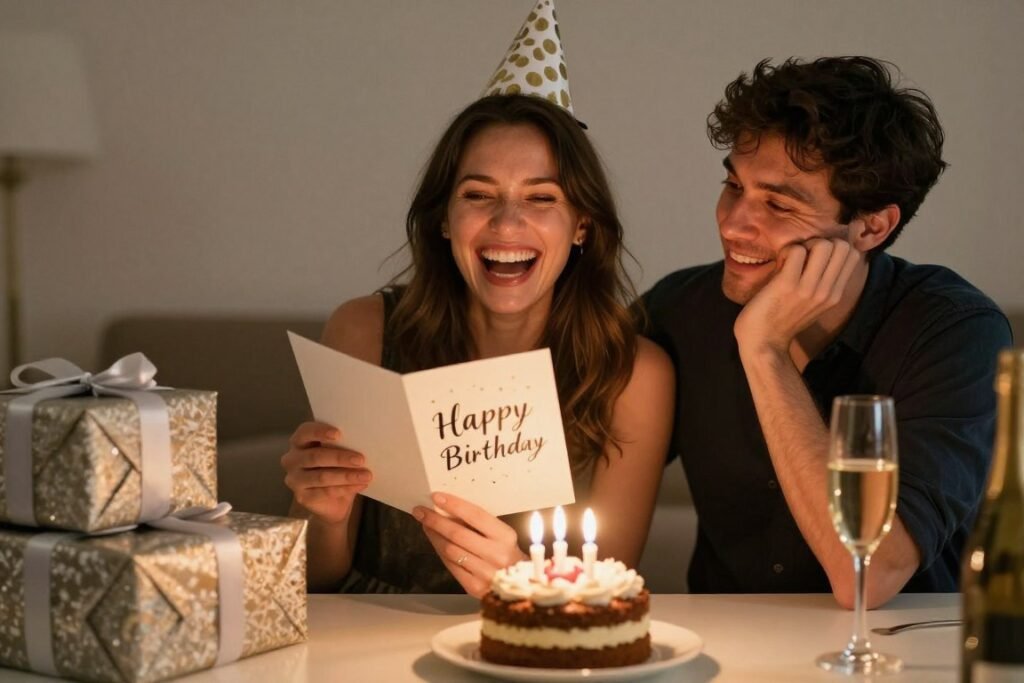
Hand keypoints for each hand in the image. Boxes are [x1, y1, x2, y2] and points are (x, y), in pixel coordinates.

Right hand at [281, 421, 371, 524]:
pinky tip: (360, 485)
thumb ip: (344, 444)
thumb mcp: (339, 452)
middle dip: (339, 457)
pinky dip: (345, 488)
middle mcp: (292, 459)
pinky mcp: (302, 497)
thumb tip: (363, 440)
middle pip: (314, 456)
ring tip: (366, 475)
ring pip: (322, 476)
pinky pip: (325, 492)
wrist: (333, 500)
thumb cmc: (336, 467)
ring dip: (346, 475)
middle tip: (361, 459)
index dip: (320, 431)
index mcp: (299, 442)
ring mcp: (295, 479)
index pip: (305, 432)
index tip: (338, 434)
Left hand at [414, 493, 525, 597]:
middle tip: (421, 511)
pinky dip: (440, 552)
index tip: (436, 496)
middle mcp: (496, 554)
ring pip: (450, 550)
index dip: (454, 505)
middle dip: (436, 520)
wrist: (520, 586)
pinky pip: (450, 565)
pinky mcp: (474, 587)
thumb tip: (450, 510)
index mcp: (505, 537)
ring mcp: (484, 573)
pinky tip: (435, 542)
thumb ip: (481, 525)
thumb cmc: (508, 555)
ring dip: (434, 536)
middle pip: (457, 534)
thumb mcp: (502, 536)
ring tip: (425, 525)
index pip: (476, 516)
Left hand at [734, 237, 863, 354]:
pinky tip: (778, 265)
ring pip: (822, 244)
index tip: (813, 258)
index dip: (833, 246)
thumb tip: (826, 251)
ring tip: (789, 260)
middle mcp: (826, 291)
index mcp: (835, 294)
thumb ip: (822, 281)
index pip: (852, 255)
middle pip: (842, 246)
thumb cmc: (781, 318)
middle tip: (801, 257)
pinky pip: (795, 250)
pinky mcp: (787, 285)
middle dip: (820, 242)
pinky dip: (785, 251)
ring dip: (803, 245)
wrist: (762, 343)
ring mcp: (808, 289)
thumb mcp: (812, 302)